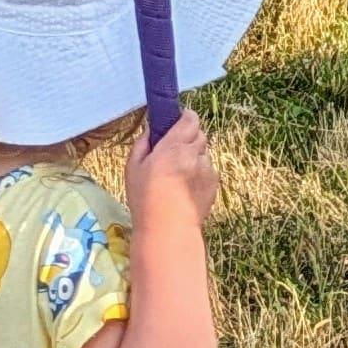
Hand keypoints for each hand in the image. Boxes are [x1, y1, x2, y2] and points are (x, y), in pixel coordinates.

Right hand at [126, 107, 219, 225]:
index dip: (185, 118)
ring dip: (195, 158)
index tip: (178, 123)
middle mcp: (194, 154)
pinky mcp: (214, 184)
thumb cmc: (145, 199)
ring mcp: (207, 169)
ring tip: (179, 176)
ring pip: (204, 154)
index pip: (190, 119)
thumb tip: (152, 129)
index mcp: (174, 146)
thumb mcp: (133, 168)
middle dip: (189, 139)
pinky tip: (186, 189)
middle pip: (199, 134)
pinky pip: (208, 170)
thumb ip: (143, 143)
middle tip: (174, 152)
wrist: (167, 230)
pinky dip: (200, 174)